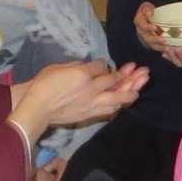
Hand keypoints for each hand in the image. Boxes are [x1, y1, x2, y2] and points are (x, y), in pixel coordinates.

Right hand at [14, 60, 147, 135]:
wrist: (38, 108)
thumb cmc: (44, 84)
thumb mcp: (59, 67)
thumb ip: (77, 66)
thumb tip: (89, 68)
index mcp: (82, 74)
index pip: (102, 67)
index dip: (105, 65)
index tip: (105, 66)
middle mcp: (91, 89)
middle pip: (116, 82)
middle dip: (131, 76)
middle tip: (144, 71)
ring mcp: (92, 104)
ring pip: (117, 98)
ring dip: (131, 91)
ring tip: (141, 85)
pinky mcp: (90, 114)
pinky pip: (109, 109)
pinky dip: (119, 103)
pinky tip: (126, 99)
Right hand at [134, 2, 168, 52]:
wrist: (149, 18)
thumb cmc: (148, 11)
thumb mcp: (146, 6)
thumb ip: (147, 9)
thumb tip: (149, 14)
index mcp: (139, 22)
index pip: (142, 25)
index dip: (148, 27)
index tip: (155, 28)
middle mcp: (141, 32)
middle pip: (147, 38)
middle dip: (156, 40)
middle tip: (165, 40)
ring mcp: (146, 39)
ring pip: (152, 45)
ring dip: (160, 47)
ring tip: (168, 48)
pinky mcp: (152, 43)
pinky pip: (157, 48)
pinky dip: (163, 50)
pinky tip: (170, 50)